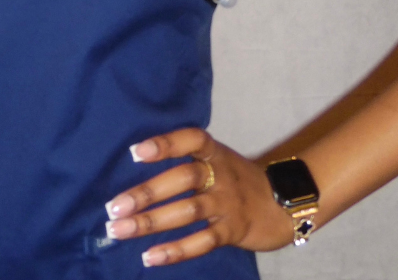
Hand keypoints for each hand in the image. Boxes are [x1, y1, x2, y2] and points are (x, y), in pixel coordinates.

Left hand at [103, 129, 294, 266]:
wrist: (284, 203)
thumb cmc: (236, 179)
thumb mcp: (217, 160)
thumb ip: (187, 161)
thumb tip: (136, 167)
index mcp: (215, 152)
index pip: (192, 139)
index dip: (165, 143)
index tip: (135, 153)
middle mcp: (221, 174)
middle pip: (183, 179)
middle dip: (146, 193)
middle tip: (114, 207)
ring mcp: (228, 204)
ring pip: (187, 212)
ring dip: (151, 222)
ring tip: (120, 230)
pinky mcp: (232, 231)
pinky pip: (202, 242)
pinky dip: (175, 250)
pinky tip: (150, 256)